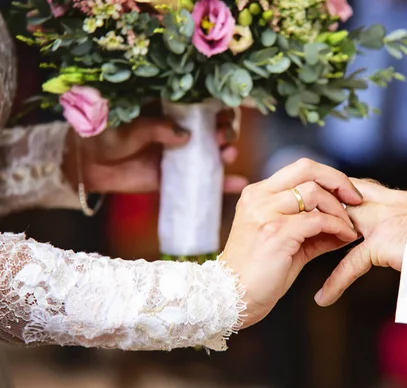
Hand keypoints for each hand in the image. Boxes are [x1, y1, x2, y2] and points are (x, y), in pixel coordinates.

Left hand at [62, 109, 247, 193]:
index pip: (199, 104)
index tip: (223, 110)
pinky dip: (222, 183)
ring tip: (227, 153)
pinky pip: (204, 180)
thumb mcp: (128, 126)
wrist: (87, 166)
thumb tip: (185, 137)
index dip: (216, 106)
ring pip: (213, 152)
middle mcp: (180, 131)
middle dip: (224, 129)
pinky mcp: (178, 178)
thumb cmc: (104, 135)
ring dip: (226, 152)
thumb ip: (155, 128)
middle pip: (212, 128)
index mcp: (169, 110)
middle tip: (222, 135)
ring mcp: (181, 155)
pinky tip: (238, 183)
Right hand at [221, 159, 362, 327]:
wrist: (232, 298)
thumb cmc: (258, 273)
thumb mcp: (285, 241)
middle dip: (338, 181)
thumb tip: (345, 221)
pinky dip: (337, 226)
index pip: (300, 168)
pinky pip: (317, 220)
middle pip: (307, 169)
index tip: (347, 193)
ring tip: (349, 227)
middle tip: (355, 200)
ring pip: (314, 193)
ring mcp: (265, 213)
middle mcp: (259, 197)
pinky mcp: (276, 232)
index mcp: (258, 194)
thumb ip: (312, 227)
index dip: (329, 176)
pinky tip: (345, 237)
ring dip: (339, 209)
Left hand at [315, 181, 406, 306]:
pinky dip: (337, 282)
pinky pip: (352, 264)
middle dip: (328, 200)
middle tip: (307, 209)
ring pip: (342, 223)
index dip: (353, 193)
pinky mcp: (383, 242)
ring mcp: (386, 220)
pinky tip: (322, 299)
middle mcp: (396, 202)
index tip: (338, 197)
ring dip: (322, 236)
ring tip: (302, 248)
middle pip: (350, 195)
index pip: (373, 190)